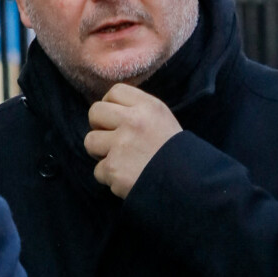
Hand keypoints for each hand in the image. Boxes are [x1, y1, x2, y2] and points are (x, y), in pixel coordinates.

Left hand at [84, 83, 181, 198]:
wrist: (187, 185)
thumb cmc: (175, 153)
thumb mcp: (163, 120)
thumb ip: (139, 111)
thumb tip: (110, 108)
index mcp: (148, 106)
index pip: (115, 92)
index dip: (110, 104)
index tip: (115, 118)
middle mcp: (133, 121)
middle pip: (95, 112)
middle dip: (99, 126)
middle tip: (112, 139)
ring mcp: (121, 145)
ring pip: (90, 141)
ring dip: (100, 153)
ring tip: (118, 159)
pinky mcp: (113, 168)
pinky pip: (98, 170)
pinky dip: (109, 177)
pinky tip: (126, 177)